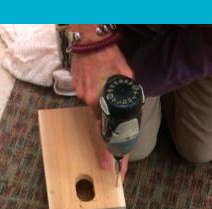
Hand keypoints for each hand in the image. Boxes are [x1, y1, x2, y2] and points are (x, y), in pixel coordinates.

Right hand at [70, 32, 133, 175]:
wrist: (87, 38)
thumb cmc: (107, 53)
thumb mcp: (125, 71)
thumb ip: (128, 87)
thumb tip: (133, 97)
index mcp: (101, 101)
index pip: (104, 133)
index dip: (107, 152)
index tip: (110, 168)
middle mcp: (89, 101)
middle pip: (99, 125)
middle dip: (106, 143)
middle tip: (110, 162)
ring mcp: (82, 95)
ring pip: (95, 110)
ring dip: (104, 109)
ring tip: (109, 102)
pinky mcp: (77, 89)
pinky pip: (89, 99)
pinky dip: (97, 97)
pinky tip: (100, 84)